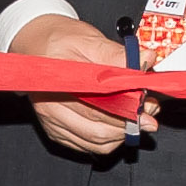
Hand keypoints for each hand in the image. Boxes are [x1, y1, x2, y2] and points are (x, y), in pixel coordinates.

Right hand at [9, 10, 154, 156]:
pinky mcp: (56, 131)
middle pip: (98, 130)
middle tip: (149, 110)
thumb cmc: (59, 40)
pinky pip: (88, 146)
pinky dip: (108, 139)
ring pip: (96, 142)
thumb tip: (146, 58)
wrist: (37, 44)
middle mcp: (51, 108)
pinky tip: (119, 124)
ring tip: (138, 115)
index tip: (147, 105)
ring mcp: (53, 123)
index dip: (128, 110)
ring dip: (122, 133)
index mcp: (58, 84)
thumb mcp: (89, 40)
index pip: (98, 107)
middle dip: (129, 124)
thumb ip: (118, 54)